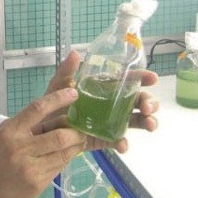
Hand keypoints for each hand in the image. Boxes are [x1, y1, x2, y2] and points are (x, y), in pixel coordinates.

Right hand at [0, 88, 87, 197]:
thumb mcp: (3, 136)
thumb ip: (26, 126)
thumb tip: (57, 117)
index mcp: (10, 131)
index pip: (37, 108)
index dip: (58, 99)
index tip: (73, 93)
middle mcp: (19, 148)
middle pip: (59, 136)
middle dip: (76, 132)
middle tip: (83, 128)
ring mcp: (29, 168)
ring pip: (63, 154)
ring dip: (75, 146)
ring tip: (79, 141)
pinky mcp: (36, 184)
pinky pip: (58, 168)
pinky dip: (65, 160)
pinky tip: (64, 156)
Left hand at [43, 50, 159, 153]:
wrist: (44, 128)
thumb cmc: (54, 102)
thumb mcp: (58, 85)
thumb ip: (67, 70)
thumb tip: (75, 53)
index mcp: (104, 86)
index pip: (127, 79)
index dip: (141, 77)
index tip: (153, 78)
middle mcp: (111, 103)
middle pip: (137, 100)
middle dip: (148, 102)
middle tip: (147, 108)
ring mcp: (110, 121)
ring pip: (135, 120)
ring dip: (146, 122)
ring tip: (150, 125)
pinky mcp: (104, 138)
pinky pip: (117, 140)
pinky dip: (123, 143)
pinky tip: (122, 145)